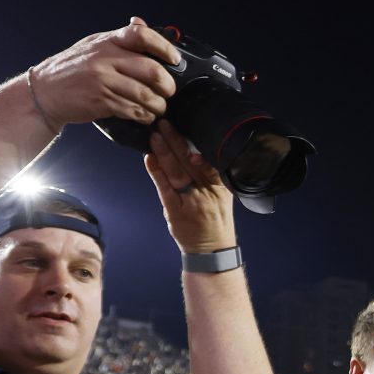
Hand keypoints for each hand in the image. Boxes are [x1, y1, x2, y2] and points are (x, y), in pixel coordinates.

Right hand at [28, 17, 179, 128]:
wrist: (45, 91)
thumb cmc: (72, 68)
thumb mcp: (93, 45)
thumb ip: (119, 39)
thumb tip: (141, 23)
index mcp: (107, 41)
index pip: (142, 36)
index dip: (164, 47)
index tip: (174, 59)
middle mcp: (105, 58)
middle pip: (152, 71)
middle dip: (168, 85)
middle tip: (169, 91)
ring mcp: (103, 81)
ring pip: (145, 95)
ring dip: (158, 105)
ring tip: (158, 107)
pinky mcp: (101, 101)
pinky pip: (133, 110)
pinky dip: (144, 115)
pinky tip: (144, 115)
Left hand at [145, 120, 236, 252]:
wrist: (212, 250)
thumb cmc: (216, 222)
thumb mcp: (223, 197)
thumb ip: (209, 176)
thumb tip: (192, 153)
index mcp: (220, 187)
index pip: (207, 160)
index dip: (194, 143)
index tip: (184, 126)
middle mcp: (207, 193)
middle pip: (189, 162)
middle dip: (175, 141)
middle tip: (164, 123)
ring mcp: (191, 202)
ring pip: (176, 172)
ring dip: (164, 152)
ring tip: (154, 136)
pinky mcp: (176, 211)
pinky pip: (165, 188)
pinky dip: (156, 172)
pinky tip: (150, 158)